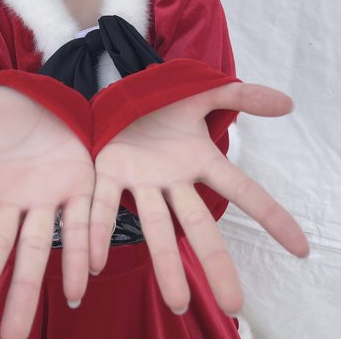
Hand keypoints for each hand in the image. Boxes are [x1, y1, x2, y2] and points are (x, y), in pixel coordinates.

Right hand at [0, 86, 94, 338]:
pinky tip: (80, 285)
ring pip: (35, 250)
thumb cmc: (6, 108)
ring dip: (27, 291)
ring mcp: (45, 199)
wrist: (48, 96)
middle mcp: (11, 201)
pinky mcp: (78, 188)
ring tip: (17, 334)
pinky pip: (79, 224)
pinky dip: (79, 252)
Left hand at [89, 82, 308, 315]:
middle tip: (233, 304)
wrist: (124, 92)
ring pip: (155, 225)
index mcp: (199, 161)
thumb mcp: (204, 94)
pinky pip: (105, 205)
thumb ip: (243, 96)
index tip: (301, 249)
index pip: (242, 189)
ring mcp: (142, 180)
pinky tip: (94, 263)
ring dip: (164, 262)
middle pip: (198, 223)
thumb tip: (288, 103)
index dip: (271, 215)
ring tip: (177, 302)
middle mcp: (173, 180)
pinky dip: (100, 232)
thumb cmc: (166, 102)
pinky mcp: (110, 172)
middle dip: (215, 261)